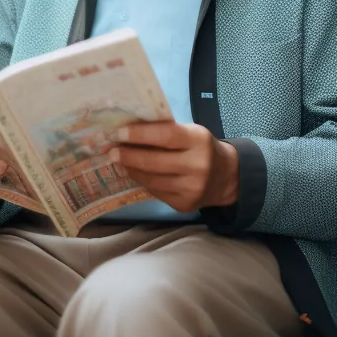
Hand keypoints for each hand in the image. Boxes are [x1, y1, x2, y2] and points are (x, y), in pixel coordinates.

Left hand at [109, 122, 238, 212]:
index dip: (140, 135)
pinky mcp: (185, 204)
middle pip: (154, 161)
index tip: (119, 133)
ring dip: (131, 169)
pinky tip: (134, 173)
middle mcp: (198, 165)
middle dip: (129, 155)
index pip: (165, 136)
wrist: (226, 177)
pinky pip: (155, 192)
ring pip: (151, 179)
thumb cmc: (201, 148)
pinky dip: (142, 181)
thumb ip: (165, 132)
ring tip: (119, 161)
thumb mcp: (191, 133)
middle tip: (111, 150)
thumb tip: (128, 132)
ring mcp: (192, 188)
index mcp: (199, 140)